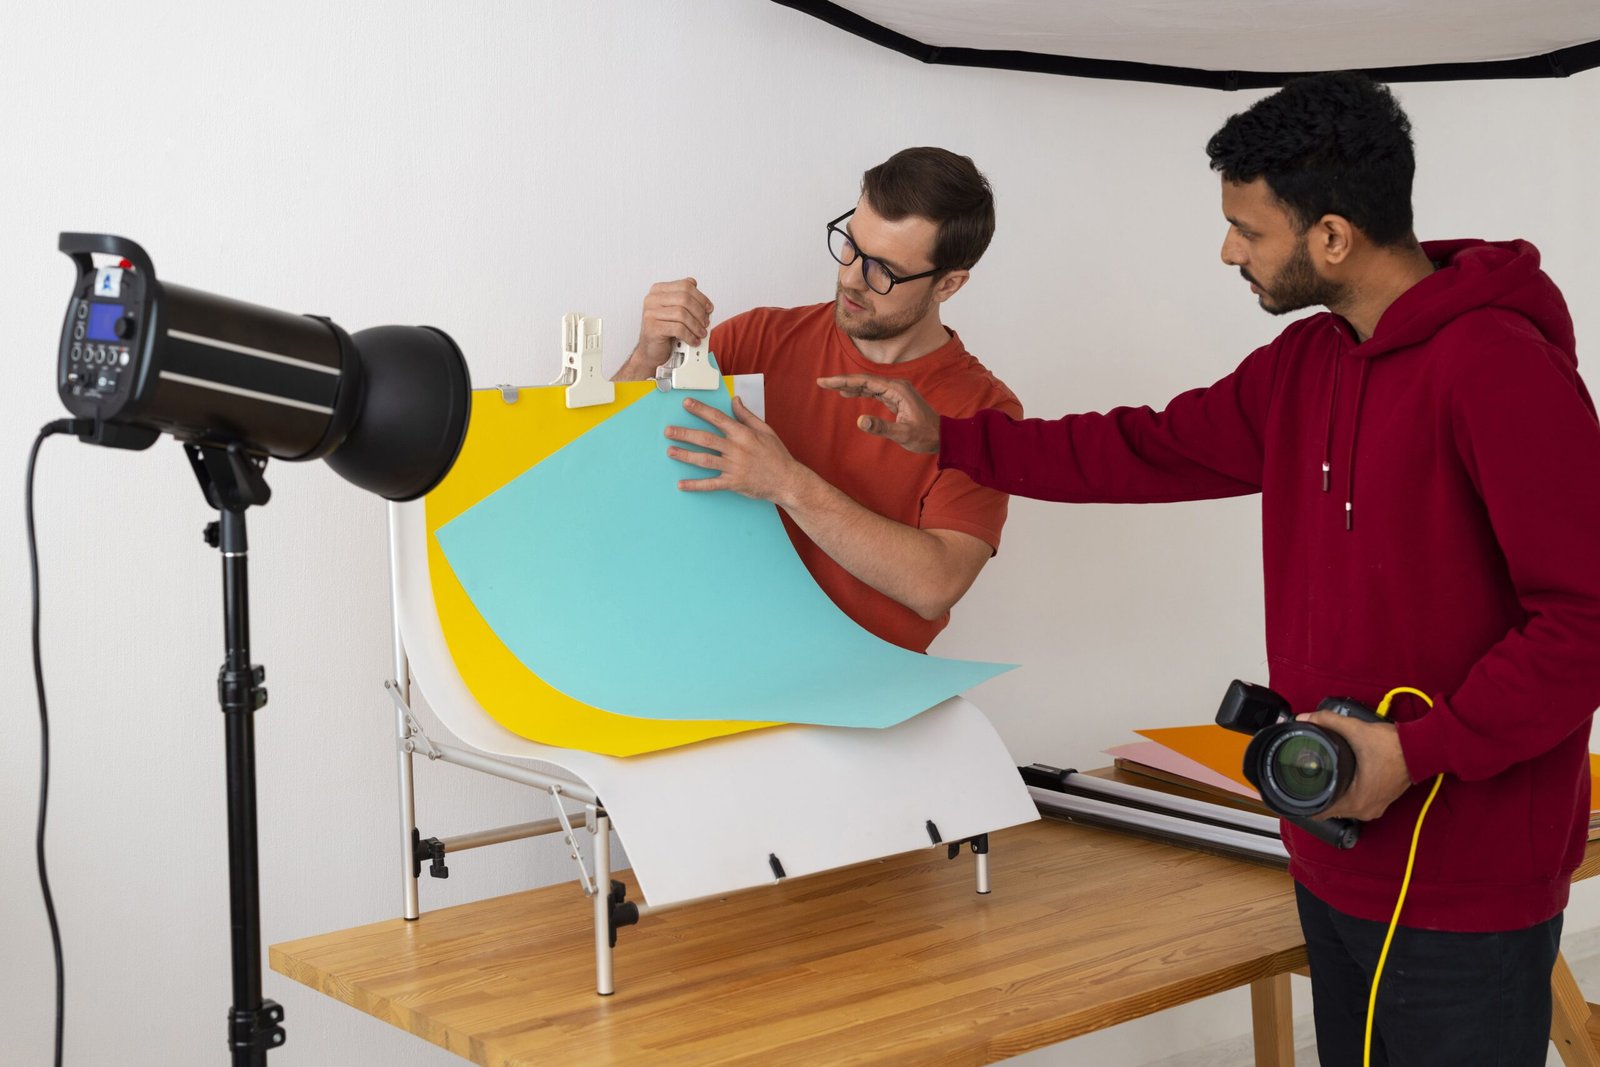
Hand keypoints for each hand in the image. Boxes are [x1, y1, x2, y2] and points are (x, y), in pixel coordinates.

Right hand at [621, 278, 713, 376]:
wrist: (651, 351)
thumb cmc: (664, 331)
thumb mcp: (676, 312)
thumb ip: (685, 300)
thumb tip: (702, 298)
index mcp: (658, 291)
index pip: (685, 286)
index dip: (701, 297)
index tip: (709, 308)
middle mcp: (652, 299)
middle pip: (684, 299)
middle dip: (700, 312)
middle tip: (706, 323)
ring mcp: (651, 313)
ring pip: (682, 314)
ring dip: (696, 326)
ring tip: (701, 334)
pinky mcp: (653, 328)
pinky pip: (678, 329)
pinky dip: (690, 336)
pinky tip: (693, 341)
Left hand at [665, 395, 811, 505]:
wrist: (787, 480)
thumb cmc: (777, 455)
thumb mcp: (765, 430)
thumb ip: (747, 416)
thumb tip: (735, 400)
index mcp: (743, 434)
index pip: (718, 418)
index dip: (700, 410)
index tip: (686, 403)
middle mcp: (736, 449)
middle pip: (705, 439)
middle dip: (685, 434)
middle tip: (668, 431)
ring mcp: (734, 467)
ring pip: (704, 460)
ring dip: (685, 456)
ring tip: (670, 451)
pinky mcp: (733, 483)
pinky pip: (711, 484)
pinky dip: (695, 485)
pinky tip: (681, 485)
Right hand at [816, 374, 939, 453]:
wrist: (942, 437)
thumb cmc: (925, 435)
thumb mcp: (903, 434)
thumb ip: (882, 427)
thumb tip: (860, 420)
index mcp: (897, 390)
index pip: (865, 382)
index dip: (844, 381)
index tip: (826, 382)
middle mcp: (896, 386)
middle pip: (864, 380)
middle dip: (843, 381)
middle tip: (822, 382)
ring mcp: (896, 392)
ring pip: (868, 385)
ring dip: (850, 385)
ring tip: (830, 387)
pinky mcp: (895, 398)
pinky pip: (874, 392)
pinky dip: (860, 391)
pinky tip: (849, 393)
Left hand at [1301, 712, 1413, 821]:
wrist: (1421, 749)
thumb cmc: (1393, 746)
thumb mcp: (1355, 730)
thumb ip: (1328, 721)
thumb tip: (1306, 718)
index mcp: (1357, 801)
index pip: (1320, 812)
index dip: (1304, 803)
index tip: (1294, 792)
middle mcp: (1366, 810)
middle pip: (1331, 809)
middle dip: (1317, 795)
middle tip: (1304, 780)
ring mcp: (1376, 807)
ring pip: (1344, 807)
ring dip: (1333, 795)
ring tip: (1321, 778)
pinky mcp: (1382, 801)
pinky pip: (1358, 803)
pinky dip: (1347, 793)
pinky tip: (1342, 780)